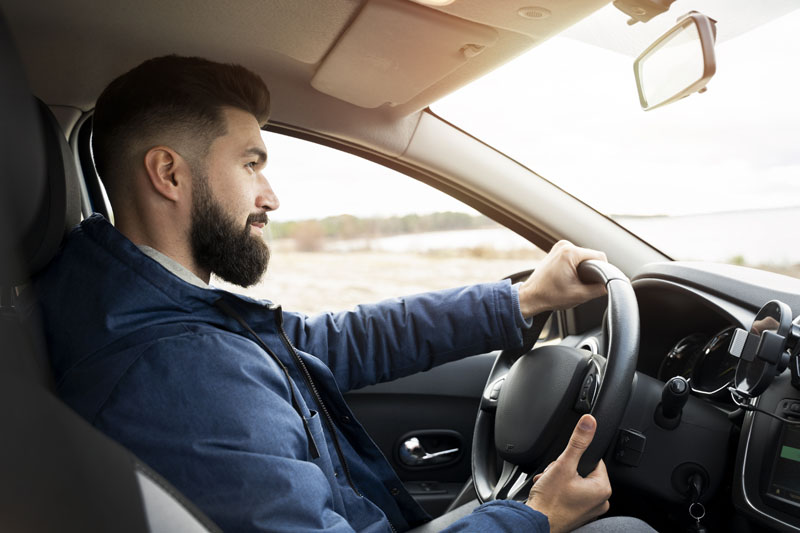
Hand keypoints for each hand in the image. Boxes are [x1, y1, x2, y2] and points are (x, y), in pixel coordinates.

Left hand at [518, 240, 606, 316]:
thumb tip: (609, 285)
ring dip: (584, 269)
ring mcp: (559, 247)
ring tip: (575, 282)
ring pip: (583, 257)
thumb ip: (599, 289)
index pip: (599, 257)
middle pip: (591, 256)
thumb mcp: (579, 295)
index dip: (604, 270)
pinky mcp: (557, 251)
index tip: (600, 282)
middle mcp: (564, 245)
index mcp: (570, 252)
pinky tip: (571, 277)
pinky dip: (576, 267)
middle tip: (584, 285)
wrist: (530, 296)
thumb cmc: (549, 295)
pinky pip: (575, 257)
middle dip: (592, 270)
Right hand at [526, 415, 611, 532]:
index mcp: (602, 489)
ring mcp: (589, 511)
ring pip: (576, 483)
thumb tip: (589, 422)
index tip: (563, 464)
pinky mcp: (579, 515)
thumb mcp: (563, 465)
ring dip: (560, 480)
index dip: (575, 457)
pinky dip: (561, 492)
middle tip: (554, 476)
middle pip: (583, 471)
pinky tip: (550, 493)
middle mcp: (600, 502)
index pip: (593, 459)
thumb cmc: (549, 502)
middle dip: (565, 469)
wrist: (535, 523)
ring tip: (550, 485)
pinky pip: (572, 496)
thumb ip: (578, 442)